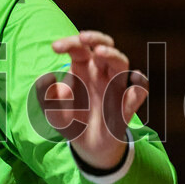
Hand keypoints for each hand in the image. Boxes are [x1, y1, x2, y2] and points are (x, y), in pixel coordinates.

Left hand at [34, 31, 147, 170]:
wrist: (86, 146)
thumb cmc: (71, 121)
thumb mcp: (53, 111)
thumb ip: (47, 97)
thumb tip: (46, 79)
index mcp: (83, 69)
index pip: (80, 48)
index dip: (69, 43)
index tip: (55, 47)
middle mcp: (101, 73)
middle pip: (105, 47)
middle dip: (96, 38)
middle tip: (83, 38)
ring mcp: (115, 87)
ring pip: (121, 64)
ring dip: (112, 55)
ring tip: (100, 52)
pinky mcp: (126, 105)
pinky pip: (137, 93)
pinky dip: (138, 88)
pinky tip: (133, 88)